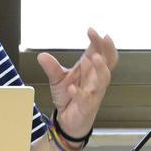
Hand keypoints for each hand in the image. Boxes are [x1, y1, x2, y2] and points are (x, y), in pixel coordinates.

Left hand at [37, 28, 117, 142]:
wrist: (68, 121)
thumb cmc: (69, 97)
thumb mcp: (58, 79)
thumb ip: (51, 67)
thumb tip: (41, 55)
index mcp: (90, 69)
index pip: (99, 51)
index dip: (98, 40)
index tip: (90, 30)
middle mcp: (95, 79)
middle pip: (109, 62)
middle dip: (108, 49)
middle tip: (104, 38)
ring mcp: (94, 92)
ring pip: (104, 79)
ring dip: (100, 68)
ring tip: (94, 58)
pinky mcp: (87, 106)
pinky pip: (86, 99)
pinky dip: (79, 93)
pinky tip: (72, 88)